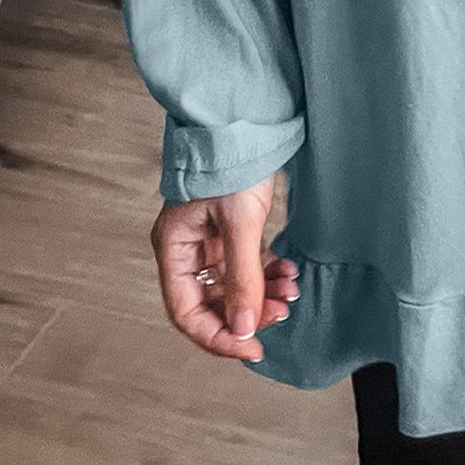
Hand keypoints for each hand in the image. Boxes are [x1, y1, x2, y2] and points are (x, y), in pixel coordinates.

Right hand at [151, 177, 299, 362]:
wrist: (247, 117)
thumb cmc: (230, 160)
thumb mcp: (239, 222)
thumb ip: (242, 278)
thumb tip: (243, 328)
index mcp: (173, 247)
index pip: (186, 311)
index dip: (217, 336)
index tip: (250, 347)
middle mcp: (187, 247)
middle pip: (212, 301)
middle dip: (246, 311)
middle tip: (280, 313)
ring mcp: (209, 239)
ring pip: (233, 285)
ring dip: (261, 293)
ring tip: (290, 292)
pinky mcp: (231, 229)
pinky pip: (246, 265)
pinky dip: (267, 273)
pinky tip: (288, 272)